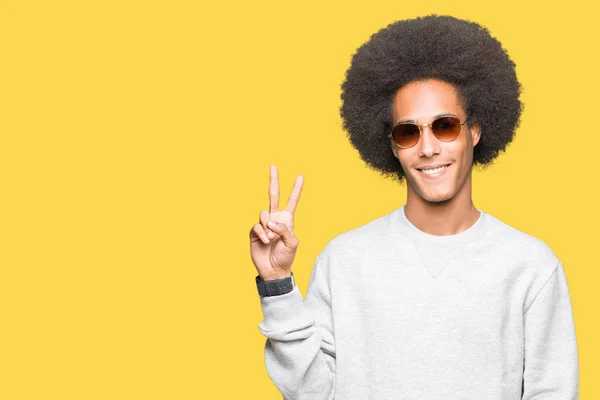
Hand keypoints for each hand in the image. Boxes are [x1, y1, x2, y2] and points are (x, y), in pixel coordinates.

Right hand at [249, 165, 303, 280]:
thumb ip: (284, 229)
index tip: (300, 176)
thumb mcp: (292, 242)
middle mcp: (275, 219)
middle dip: (274, 180)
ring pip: (264, 213)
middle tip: (273, 165)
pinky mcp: (254, 232)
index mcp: (287, 220)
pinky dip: (262, 233)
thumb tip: (270, 221)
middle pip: (273, 195)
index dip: (296, 189)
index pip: (292, 201)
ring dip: (268, 226)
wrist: (273, 270)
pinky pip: (257, 225)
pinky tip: (266, 241)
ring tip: (271, 239)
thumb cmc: (286, 257)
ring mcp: (264, 225)